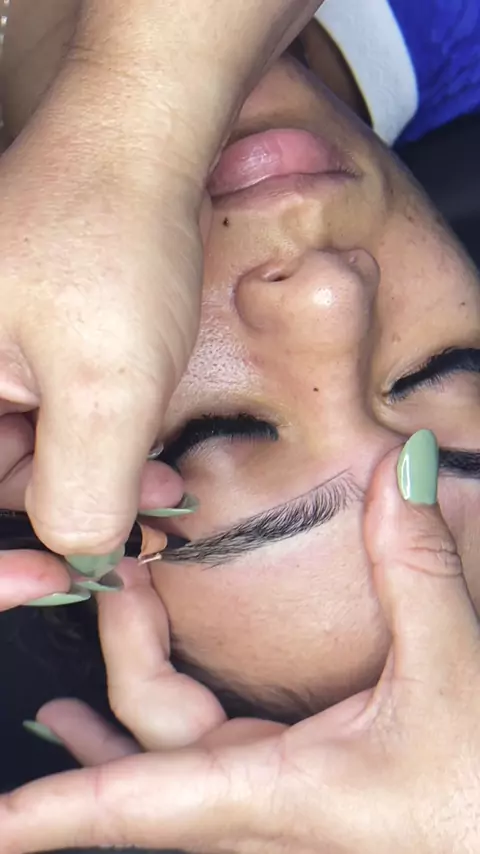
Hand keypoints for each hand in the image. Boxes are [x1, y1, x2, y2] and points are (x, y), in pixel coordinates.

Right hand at [0, 0, 321, 563]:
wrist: (138, 151)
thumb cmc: (113, 245)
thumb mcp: (106, 384)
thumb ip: (82, 487)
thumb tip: (78, 552)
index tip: (55, 581)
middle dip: (63, 518)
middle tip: (134, 538)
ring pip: (23, 459)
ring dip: (95, 485)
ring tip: (166, 493)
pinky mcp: (17, 349)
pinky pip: (44, 423)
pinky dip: (98, 449)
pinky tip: (153, 459)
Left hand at [2, 430, 479, 853]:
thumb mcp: (456, 674)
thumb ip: (418, 568)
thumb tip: (403, 468)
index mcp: (284, 793)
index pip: (143, 803)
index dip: (60, 811)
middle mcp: (262, 813)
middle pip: (149, 750)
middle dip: (116, 660)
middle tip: (107, 575)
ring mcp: (272, 809)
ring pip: (165, 770)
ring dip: (110, 726)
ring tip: (58, 702)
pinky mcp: (290, 793)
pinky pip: (197, 771)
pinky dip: (151, 742)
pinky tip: (126, 731)